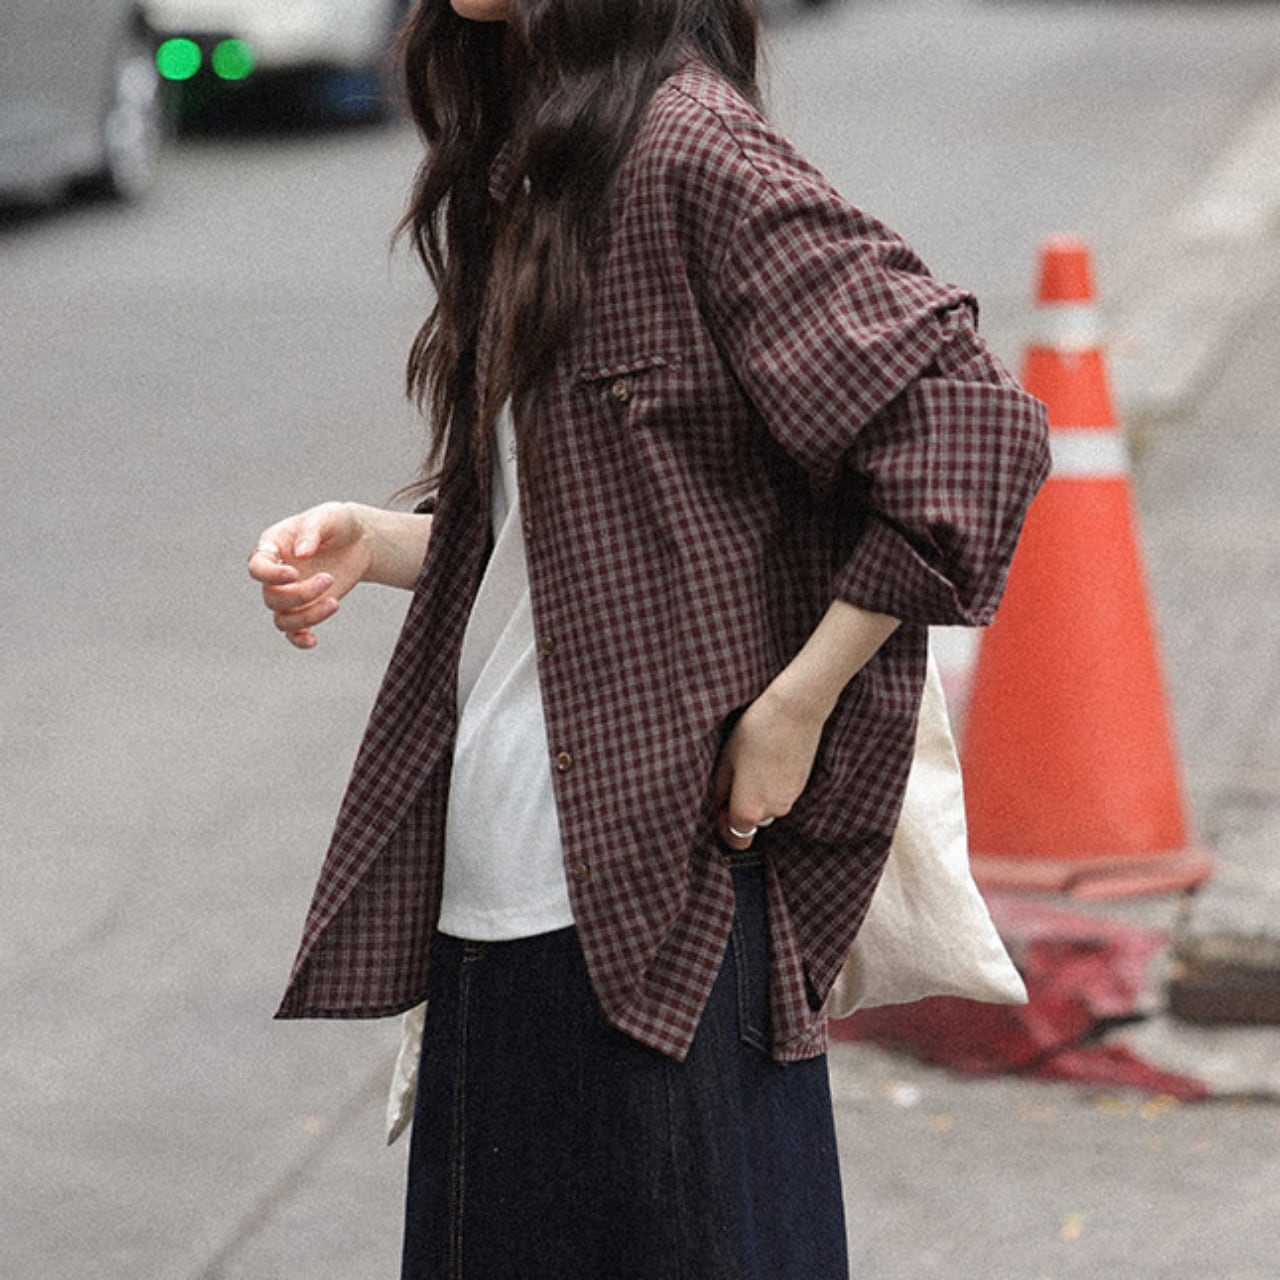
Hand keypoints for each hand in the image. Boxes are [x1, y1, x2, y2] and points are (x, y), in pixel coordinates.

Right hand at [248, 502, 371, 648]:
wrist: (358, 539)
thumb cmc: (336, 523)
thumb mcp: (326, 517)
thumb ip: (312, 532)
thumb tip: (301, 554)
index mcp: (272, 548)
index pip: (257, 568)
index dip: (271, 576)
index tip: (295, 574)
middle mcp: (276, 575)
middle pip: (272, 597)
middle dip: (300, 594)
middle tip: (329, 578)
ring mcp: (290, 594)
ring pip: (282, 619)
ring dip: (306, 617)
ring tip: (334, 603)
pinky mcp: (307, 608)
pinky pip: (292, 632)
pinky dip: (299, 640)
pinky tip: (313, 641)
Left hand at [713, 685, 824, 850]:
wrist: (794, 712)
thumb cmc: (754, 733)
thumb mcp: (725, 761)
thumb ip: (721, 791)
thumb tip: (720, 805)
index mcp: (749, 810)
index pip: (737, 840)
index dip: (725, 828)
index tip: (720, 808)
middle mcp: (773, 812)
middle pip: (752, 822)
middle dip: (741, 807)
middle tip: (734, 777)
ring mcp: (790, 799)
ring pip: (767, 806)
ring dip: (758, 794)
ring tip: (753, 763)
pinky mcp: (802, 785)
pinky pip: (781, 794)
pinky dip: (773, 784)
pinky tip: (768, 758)